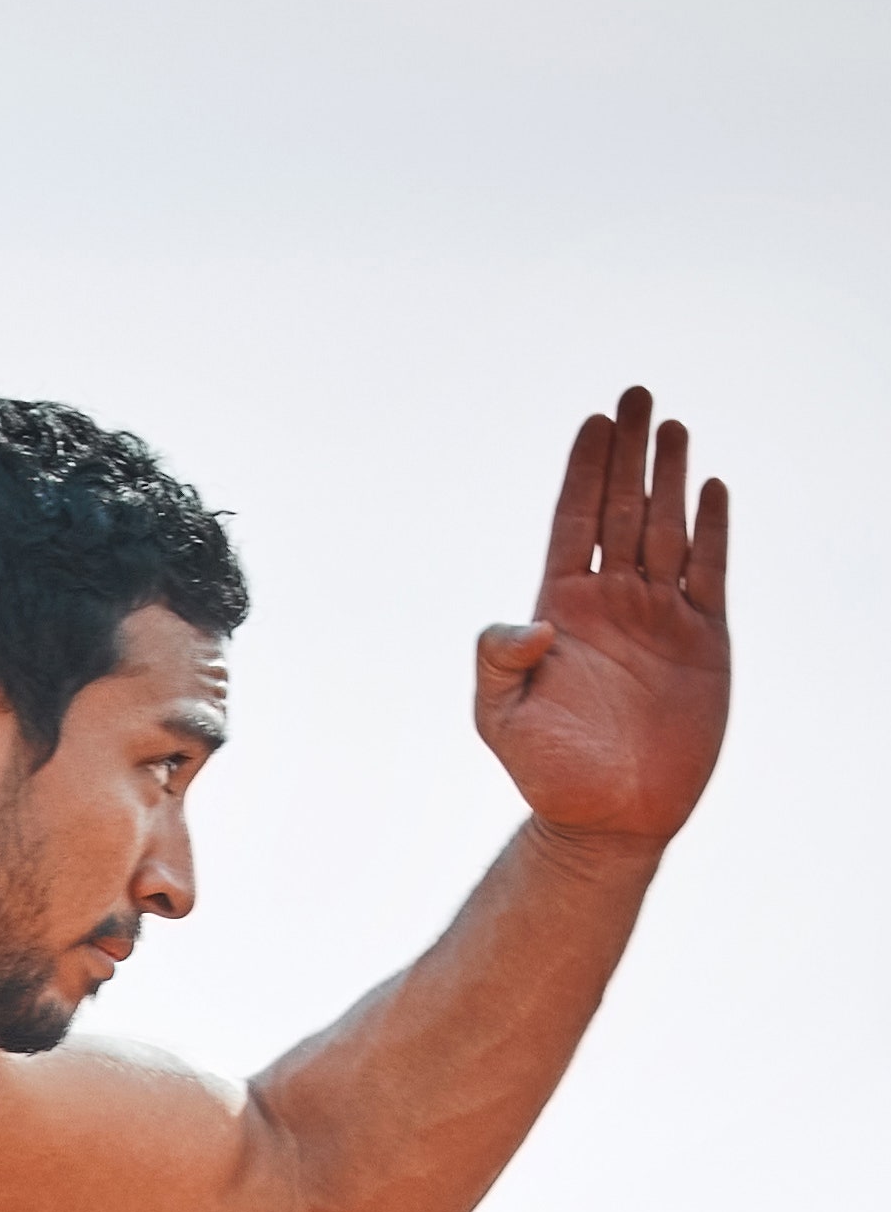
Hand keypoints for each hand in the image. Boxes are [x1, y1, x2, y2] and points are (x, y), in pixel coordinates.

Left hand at [474, 388, 730, 845]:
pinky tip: (711, 489)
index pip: (573, 524)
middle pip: (622, 510)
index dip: (583, 474)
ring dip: (670, 478)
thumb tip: (529, 622)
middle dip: (628, 453)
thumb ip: (498, 664)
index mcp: (561, 611)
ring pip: (666, 529)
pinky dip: (712, 529)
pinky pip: (709, 570)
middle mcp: (611, 604)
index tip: (593, 423)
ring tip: (672, 426)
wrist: (608, 816)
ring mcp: (659, 616)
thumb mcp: (500, 718)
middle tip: (636, 394)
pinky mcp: (703, 638)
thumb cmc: (546, 771)